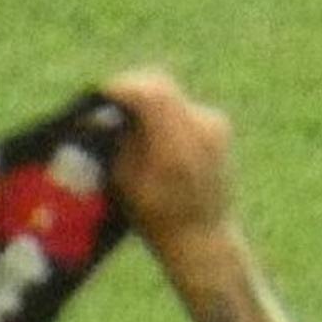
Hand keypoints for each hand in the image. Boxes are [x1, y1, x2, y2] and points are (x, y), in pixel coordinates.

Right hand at [104, 67, 233, 249]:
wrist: (204, 236)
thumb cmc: (157, 218)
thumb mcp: (126, 182)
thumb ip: (117, 143)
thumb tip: (102, 113)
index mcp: (177, 143)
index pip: (149, 93)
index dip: (122, 87)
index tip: (101, 92)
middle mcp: (201, 127)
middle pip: (161, 85)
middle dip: (133, 88)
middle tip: (110, 98)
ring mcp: (215, 123)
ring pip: (173, 94)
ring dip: (150, 100)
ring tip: (130, 116)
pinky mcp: (220, 124)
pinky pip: (185, 107)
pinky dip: (166, 113)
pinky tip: (155, 131)